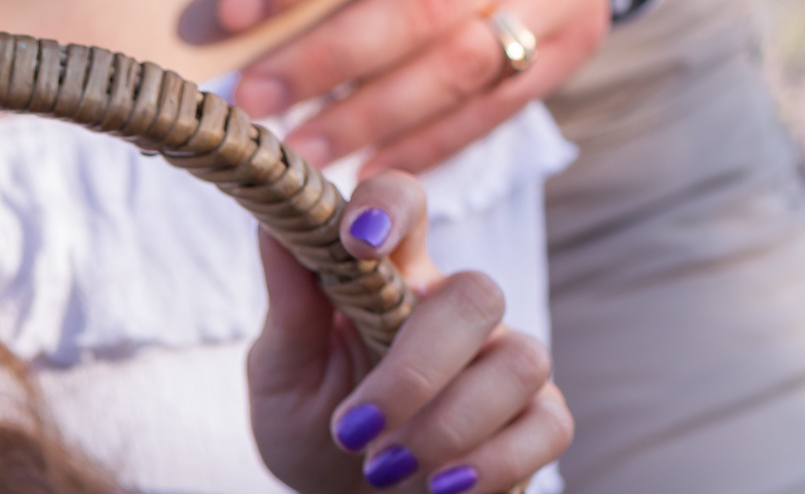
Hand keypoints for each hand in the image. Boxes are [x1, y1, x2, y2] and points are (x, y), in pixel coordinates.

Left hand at [221, 0, 608, 172]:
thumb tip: (228, 19)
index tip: (232, 20)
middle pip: (418, 6)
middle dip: (328, 59)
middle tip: (257, 101)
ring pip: (459, 64)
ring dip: (372, 116)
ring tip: (304, 150)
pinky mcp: (575, 39)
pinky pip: (495, 106)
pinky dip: (428, 143)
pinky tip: (371, 168)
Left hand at [249, 173, 571, 493]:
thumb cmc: (311, 430)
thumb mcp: (280, 376)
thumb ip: (287, 309)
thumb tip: (270, 225)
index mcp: (388, 277)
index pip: (404, 204)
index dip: (391, 206)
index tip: (358, 240)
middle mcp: (453, 308)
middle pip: (475, 295)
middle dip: (413, 374)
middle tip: (352, 433)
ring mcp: (502, 360)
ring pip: (519, 363)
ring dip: (446, 427)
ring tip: (384, 470)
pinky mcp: (536, 419)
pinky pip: (547, 426)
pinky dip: (493, 464)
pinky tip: (442, 487)